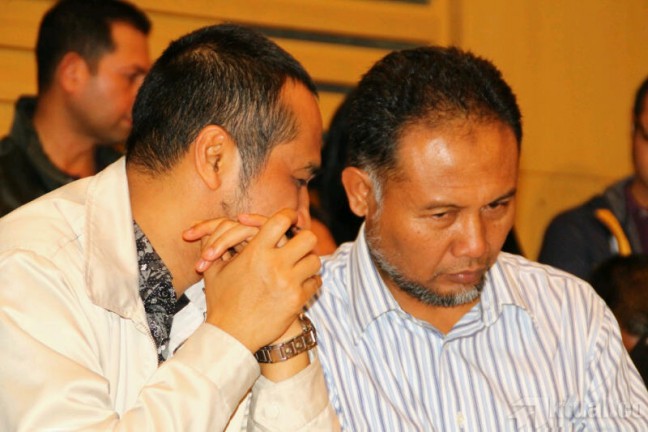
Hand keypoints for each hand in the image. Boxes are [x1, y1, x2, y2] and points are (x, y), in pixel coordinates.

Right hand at [194, 209, 321, 351]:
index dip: (289, 216)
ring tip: (299, 266)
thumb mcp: (215, 269)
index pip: (281, 221)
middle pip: (307, 238)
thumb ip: (222, 244)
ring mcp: (288, 283)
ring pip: (314, 260)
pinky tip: (300, 283)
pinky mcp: (297, 301)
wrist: (230, 336)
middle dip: (304, 240)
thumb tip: (231, 224)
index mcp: (255, 252)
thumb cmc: (220, 301)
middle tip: (299, 245)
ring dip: (307, 262)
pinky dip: (310, 281)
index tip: (293, 218)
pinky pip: (315, 282)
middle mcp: (275, 265)